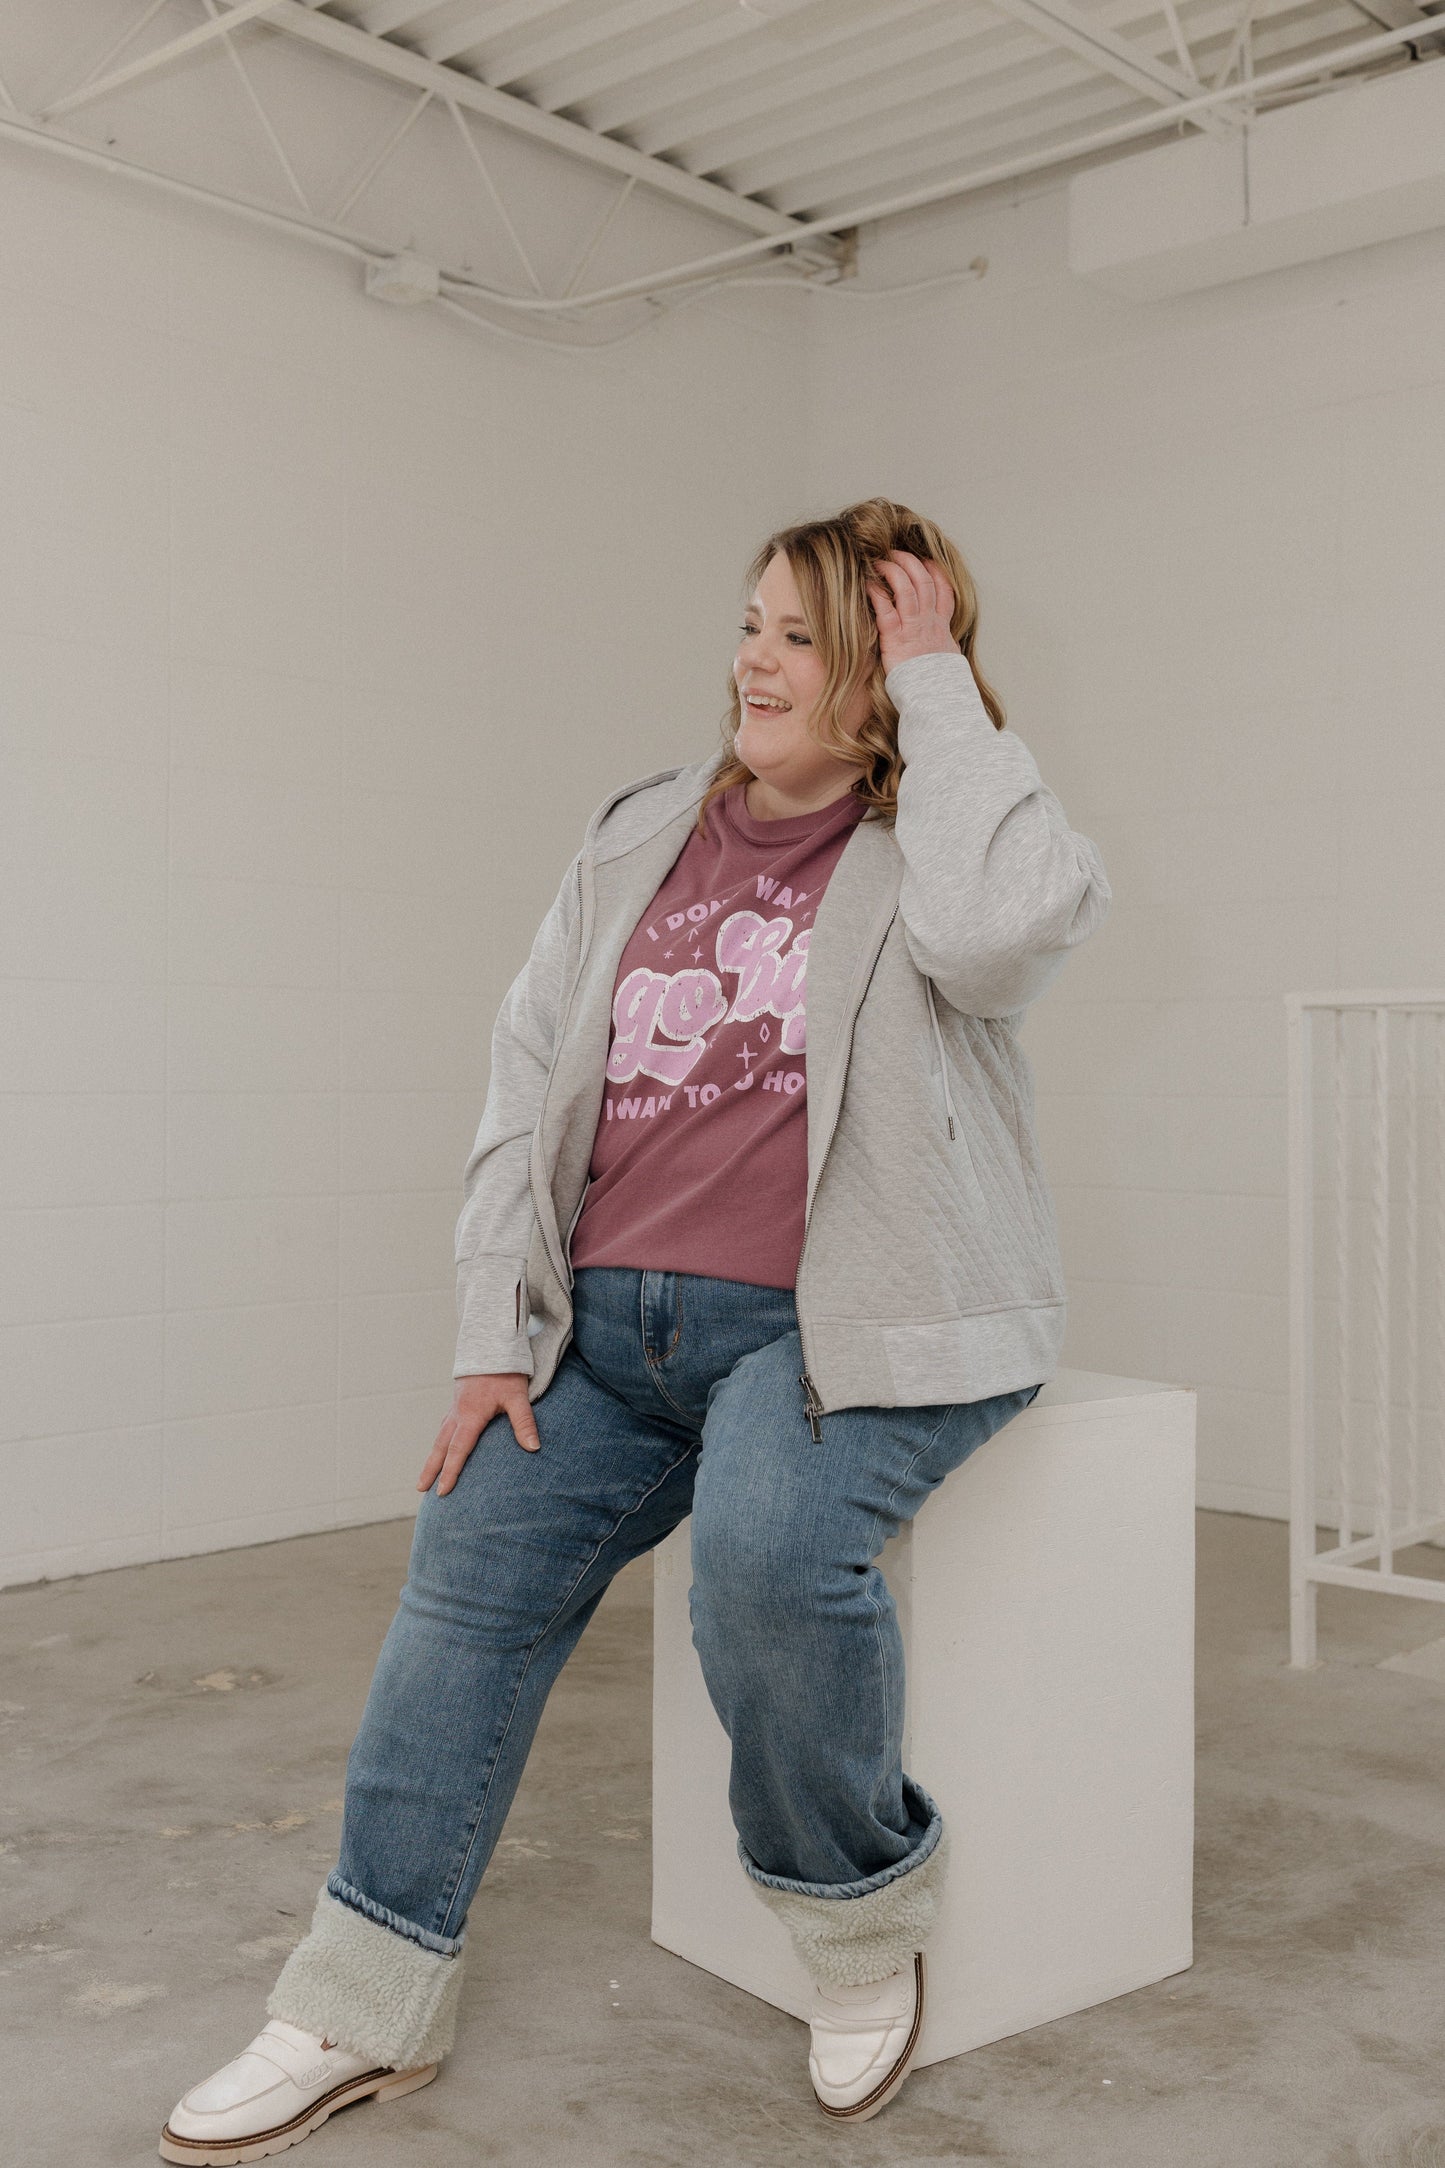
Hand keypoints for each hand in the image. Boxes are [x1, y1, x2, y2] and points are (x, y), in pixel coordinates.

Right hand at [417, 1372, 540, 1497]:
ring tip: (425, 1476)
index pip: (459, 1450)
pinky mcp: (458, 1402)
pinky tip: (440, 1448)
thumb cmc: (506, 1372)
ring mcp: (455, 1407)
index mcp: (471, 1415)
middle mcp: (458, 1413)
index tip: (443, 1491)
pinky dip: (440, 1441)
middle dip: (431, 1469)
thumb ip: (524, 1422)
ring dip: (432, 1457)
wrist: (491, 1344)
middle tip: (421, 1489)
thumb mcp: (518, 1396)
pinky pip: (444, 1426)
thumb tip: (533, 1448)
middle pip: (441, 1446)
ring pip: (440, 1437)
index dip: (451, 1472)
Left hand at [865, 549, 959, 674]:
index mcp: (941, 627)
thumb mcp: (946, 660)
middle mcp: (929, 623)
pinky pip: (886, 610)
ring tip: (881, 561)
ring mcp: (913, 628)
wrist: (935, 699)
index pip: (944, 591)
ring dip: (893, 571)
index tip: (928, 561)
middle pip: (925, 581)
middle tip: (897, 553)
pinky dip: (876, 594)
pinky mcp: (895, 639)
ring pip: (907, 588)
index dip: (937, 572)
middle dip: (911, 562)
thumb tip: (941, 647)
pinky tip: (868, 585)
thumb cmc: (937, 685)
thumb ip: (941, 647)